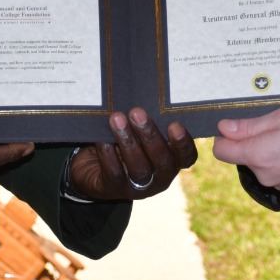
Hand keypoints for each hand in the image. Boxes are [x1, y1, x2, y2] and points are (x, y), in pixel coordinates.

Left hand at [65, 107, 196, 200]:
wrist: (92, 167)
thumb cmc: (124, 142)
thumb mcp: (139, 133)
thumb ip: (148, 121)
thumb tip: (146, 90)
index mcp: (171, 162)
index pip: (187, 157)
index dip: (183, 143)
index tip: (174, 124)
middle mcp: (159, 178)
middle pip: (162, 161)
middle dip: (149, 135)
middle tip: (136, 112)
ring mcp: (137, 187)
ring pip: (139, 168)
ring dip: (128, 141)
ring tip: (116, 119)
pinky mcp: (113, 189)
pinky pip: (114, 173)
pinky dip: (108, 154)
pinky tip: (103, 139)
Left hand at [212, 104, 279, 190]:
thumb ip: (251, 126)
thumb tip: (224, 127)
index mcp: (258, 156)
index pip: (221, 151)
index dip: (224, 134)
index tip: (238, 122)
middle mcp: (264, 174)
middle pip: (242, 155)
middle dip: (251, 137)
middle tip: (276, 120)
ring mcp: (279, 181)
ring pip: (260, 160)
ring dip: (268, 144)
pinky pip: (276, 166)